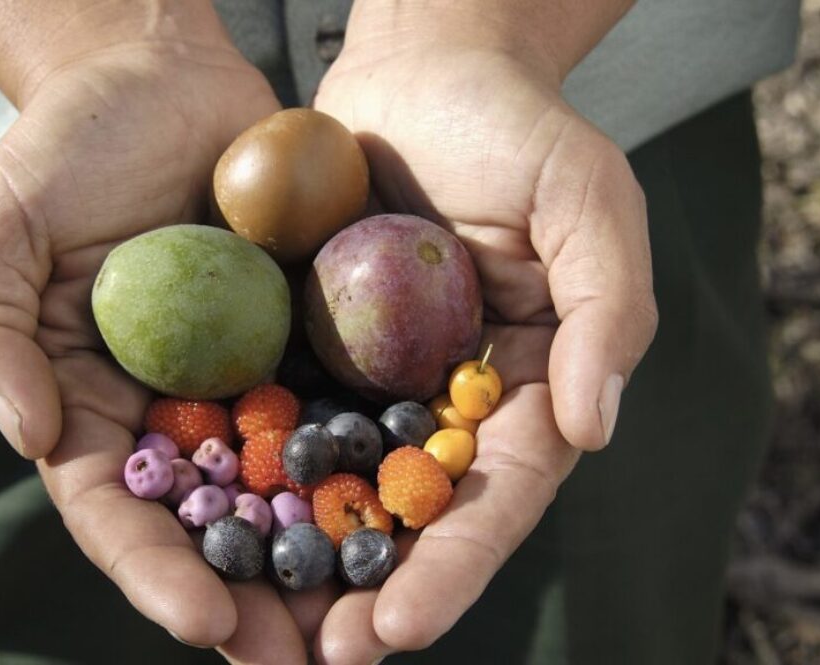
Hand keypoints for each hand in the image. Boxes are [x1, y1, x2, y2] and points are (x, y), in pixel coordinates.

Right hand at [0, 32, 330, 659]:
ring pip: (284, 493)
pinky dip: (369, 471)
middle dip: (252, 603)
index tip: (208, 625)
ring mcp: (241, 382)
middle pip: (207, 527)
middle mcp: (168, 412)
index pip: (115, 511)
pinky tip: (412, 518)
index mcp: (88, 406)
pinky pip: (340, 414)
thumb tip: (28, 434)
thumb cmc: (66, 146)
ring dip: (321, 564)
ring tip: (368, 626)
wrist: (160, 74)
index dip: (156, 573)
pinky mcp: (303, 344)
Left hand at [310, 13, 656, 662]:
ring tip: (253, 624)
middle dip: (370, 591)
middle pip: (413, 515)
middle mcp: (451, 401)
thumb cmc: (516, 126)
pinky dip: (253, 475)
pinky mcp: (314, 347)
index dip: (456, 566)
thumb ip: (608, 310)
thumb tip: (593, 429)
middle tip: (317, 658)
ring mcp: (378, 380)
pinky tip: (211, 525)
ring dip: (301, 558)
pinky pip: (282, 418)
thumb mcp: (588, 199)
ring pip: (340, 486)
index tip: (401, 627)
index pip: (499, 495)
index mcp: (529, 387)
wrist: (421, 68)